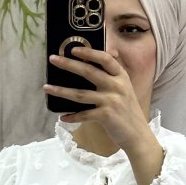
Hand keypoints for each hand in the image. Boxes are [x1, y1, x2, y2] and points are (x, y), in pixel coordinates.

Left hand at [44, 45, 163, 184]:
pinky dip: (72, 116)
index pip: (105, 58)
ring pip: (80, 94)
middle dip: (68, 64)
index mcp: (121, 77)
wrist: (138, 135)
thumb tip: (110, 53)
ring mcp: (111, 101)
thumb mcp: (126, 88)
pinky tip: (62, 117)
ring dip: (61, 91)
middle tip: (53, 59)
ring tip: (47, 88)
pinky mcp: (106, 116)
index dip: (89, 52)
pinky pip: (84, 114)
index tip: (74, 48)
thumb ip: (116, 72)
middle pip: (88, 72)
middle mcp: (116, 86)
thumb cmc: (128, 111)